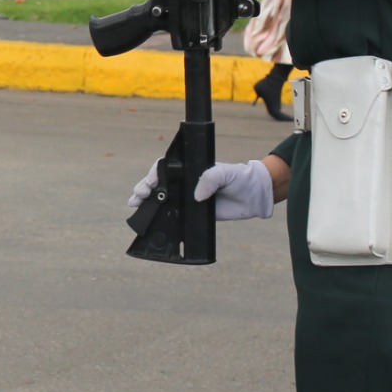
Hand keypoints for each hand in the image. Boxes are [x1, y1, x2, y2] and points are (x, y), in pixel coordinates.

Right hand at [125, 155, 275, 220]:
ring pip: (164, 200)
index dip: (152, 176)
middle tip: (138, 197)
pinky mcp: (196, 213)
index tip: (148, 184)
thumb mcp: (224, 173)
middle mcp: (187, 184)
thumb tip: (196, 196)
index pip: (164, 170)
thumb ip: (209, 180)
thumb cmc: (239, 177)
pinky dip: (164, 218)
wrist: (254, 196)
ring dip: (149, 203)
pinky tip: (153, 220)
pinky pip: (177, 216)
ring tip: (137, 206)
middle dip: (144, 189)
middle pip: (159, 185)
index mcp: (190, 170)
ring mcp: (190, 198)